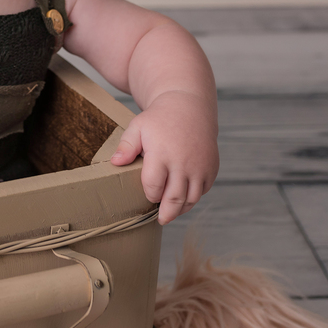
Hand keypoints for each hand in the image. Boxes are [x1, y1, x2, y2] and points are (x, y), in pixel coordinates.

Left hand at [110, 91, 218, 224]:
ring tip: (172, 212)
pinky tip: (184, 198)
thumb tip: (115, 163)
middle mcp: (183, 163)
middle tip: (161, 219)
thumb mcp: (138, 127)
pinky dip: (194, 197)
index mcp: (162, 154)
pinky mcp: (211, 168)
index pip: (153, 187)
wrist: (189, 107)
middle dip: (166, 213)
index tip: (148, 193)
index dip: (149, 194)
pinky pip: (203, 190)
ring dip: (181, 209)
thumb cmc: (160, 119)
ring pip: (191, 199)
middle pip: (174, 200)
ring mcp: (200, 167)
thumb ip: (126, 146)